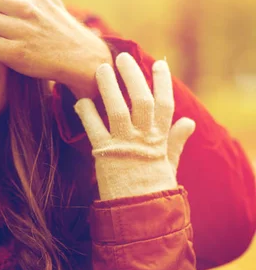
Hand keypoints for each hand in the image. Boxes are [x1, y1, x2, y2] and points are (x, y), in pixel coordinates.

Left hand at [73, 53, 195, 199]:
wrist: (139, 212)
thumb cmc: (154, 186)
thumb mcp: (169, 163)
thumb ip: (176, 140)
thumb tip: (190, 121)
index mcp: (160, 138)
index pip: (165, 103)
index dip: (163, 82)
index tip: (160, 63)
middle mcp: (144, 138)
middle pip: (140, 100)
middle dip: (132, 76)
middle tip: (122, 57)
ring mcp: (124, 145)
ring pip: (117, 109)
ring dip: (108, 87)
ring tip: (100, 68)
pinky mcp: (104, 153)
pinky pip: (93, 128)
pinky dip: (85, 113)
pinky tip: (78, 100)